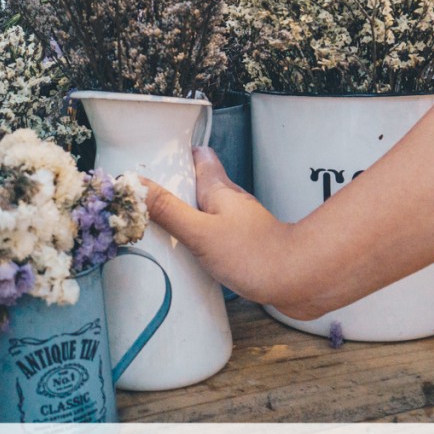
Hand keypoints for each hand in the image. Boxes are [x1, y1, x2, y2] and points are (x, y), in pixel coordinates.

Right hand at [143, 147, 299, 310]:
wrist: (297, 280)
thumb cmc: (255, 254)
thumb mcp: (200, 232)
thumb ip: (167, 210)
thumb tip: (135, 186)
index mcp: (218, 189)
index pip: (200, 156)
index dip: (181, 153)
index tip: (158, 157)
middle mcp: (230, 201)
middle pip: (201, 184)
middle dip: (177, 188)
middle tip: (151, 198)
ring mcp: (240, 223)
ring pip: (208, 210)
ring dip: (188, 215)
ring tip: (164, 227)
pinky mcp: (245, 245)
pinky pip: (216, 234)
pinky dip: (201, 238)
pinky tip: (191, 254)